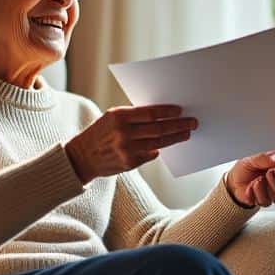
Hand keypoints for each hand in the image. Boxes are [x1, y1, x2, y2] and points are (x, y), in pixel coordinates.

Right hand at [65, 105, 196, 183]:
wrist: (82, 156)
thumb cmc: (101, 133)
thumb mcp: (112, 118)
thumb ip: (134, 116)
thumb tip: (162, 114)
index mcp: (119, 116)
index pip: (151, 113)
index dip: (168, 112)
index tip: (181, 110)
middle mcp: (123, 133)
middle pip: (158, 129)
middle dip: (178, 125)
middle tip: (192, 123)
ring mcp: (127, 149)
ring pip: (158, 143)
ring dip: (175, 138)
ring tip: (186, 133)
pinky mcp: (130, 163)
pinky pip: (151, 154)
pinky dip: (160, 149)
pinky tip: (169, 144)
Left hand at [226, 145, 274, 207]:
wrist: (238, 175)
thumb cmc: (255, 163)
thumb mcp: (261, 155)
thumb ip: (271, 157)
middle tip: (271, 170)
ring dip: (268, 186)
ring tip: (259, 178)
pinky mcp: (264, 201)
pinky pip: (264, 202)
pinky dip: (256, 193)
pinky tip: (252, 185)